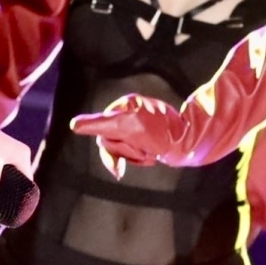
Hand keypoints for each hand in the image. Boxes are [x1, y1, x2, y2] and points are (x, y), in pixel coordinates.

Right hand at [70, 93, 185, 175]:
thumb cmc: (161, 132)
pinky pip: (132, 152)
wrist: (191, 141)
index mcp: (123, 106)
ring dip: (135, 157)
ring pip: (121, 149)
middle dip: (126, 152)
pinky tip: (154, 156)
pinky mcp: (145, 137)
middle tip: (145, 152)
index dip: (115, 145)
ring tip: (151, 155)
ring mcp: (136, 126)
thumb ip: (100, 124)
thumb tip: (74, 125)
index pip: (101, 129)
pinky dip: (141, 158)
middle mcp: (128, 114)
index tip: (129, 155)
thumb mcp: (128, 126)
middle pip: (109, 141)